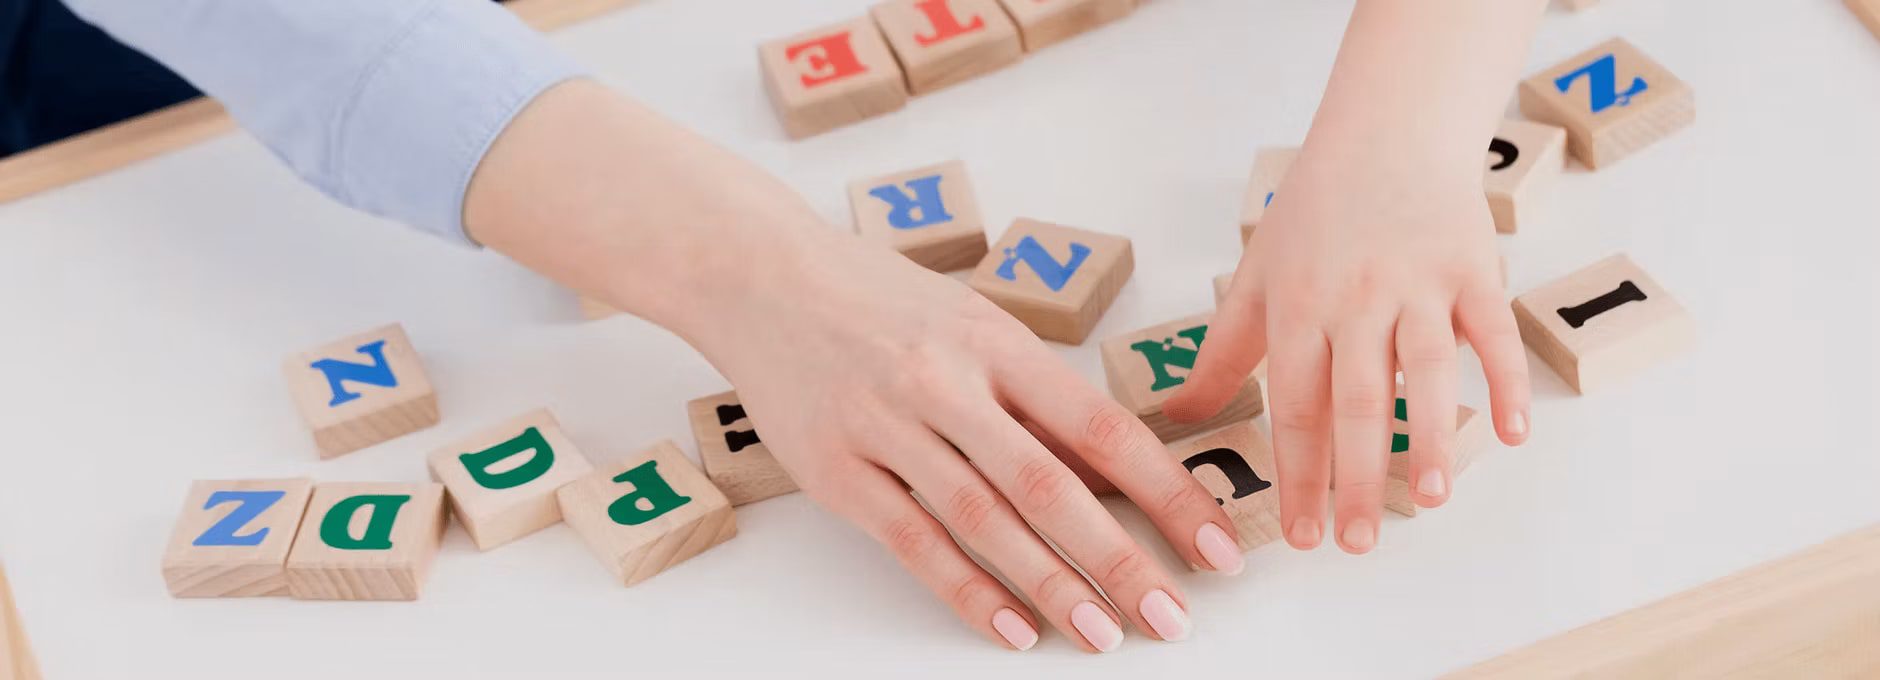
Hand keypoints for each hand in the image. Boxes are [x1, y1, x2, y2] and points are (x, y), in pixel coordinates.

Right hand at [681, 229, 1240, 651]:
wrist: (761, 276)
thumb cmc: (879, 299)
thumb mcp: (972, 321)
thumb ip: (1034, 395)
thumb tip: (1114, 472)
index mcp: (997, 343)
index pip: (1101, 427)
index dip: (1167, 492)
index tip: (1216, 544)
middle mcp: (947, 384)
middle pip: (1051, 485)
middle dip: (1122, 558)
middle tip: (1173, 615)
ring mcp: (888, 428)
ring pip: (985, 520)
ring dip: (1053, 586)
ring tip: (1106, 634)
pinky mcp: (837, 470)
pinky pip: (913, 542)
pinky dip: (967, 591)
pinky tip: (1013, 629)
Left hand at [1165, 153, 1530, 554]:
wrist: (1386, 132)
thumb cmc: (1315, 214)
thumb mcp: (1256, 280)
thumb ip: (1221, 357)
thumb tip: (1174, 419)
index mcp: (1297, 308)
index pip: (1293, 405)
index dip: (1297, 474)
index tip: (1301, 536)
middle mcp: (1355, 299)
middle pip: (1357, 400)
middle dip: (1356, 477)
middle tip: (1357, 542)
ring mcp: (1418, 284)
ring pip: (1425, 370)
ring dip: (1430, 437)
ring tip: (1431, 499)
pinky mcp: (1472, 269)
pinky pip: (1492, 333)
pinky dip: (1507, 381)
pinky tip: (1511, 433)